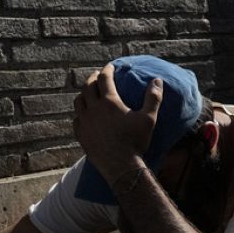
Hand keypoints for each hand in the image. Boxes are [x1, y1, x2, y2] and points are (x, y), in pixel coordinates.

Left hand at [73, 63, 162, 181]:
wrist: (121, 166)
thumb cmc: (136, 142)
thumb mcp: (149, 119)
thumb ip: (153, 98)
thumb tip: (157, 81)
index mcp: (110, 102)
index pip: (105, 78)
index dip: (107, 70)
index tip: (110, 66)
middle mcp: (94, 109)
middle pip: (88, 87)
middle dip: (93, 78)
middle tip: (97, 76)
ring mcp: (85, 122)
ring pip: (78, 101)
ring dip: (83, 94)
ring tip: (88, 93)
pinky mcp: (81, 134)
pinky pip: (76, 119)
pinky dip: (80, 113)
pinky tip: (84, 115)